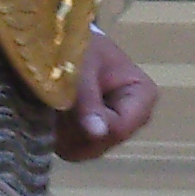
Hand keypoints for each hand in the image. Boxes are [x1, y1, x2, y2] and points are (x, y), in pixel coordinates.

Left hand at [54, 28, 157, 161]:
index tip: (66, 101)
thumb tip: (99, 133)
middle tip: (55, 99)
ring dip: (63, 130)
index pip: (120, 127)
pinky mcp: (93, 139)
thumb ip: (88, 99)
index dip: (91, 121)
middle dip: (74, 126)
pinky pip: (74, 151)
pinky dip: (58, 135)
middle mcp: (134, 118)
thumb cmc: (78, 48)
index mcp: (142, 94)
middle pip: (103, 142)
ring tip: (53, 102)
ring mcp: (113, 131)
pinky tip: (52, 113)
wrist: (62, 44)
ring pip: (86, 151)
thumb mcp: (81, 67)